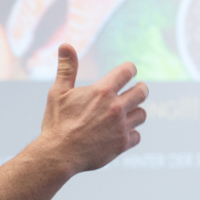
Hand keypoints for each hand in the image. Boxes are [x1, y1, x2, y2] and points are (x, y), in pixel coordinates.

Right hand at [40, 43, 147, 173]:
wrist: (59, 154)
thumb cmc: (57, 122)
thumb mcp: (58, 92)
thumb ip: (66, 68)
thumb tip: (65, 45)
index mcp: (102, 91)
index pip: (127, 71)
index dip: (129, 69)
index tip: (128, 71)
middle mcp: (116, 107)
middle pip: (142, 92)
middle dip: (140, 89)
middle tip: (136, 90)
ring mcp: (121, 127)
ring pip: (142, 114)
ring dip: (136, 112)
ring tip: (127, 113)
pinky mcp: (122, 144)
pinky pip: (137, 135)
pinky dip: (131, 133)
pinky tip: (121, 133)